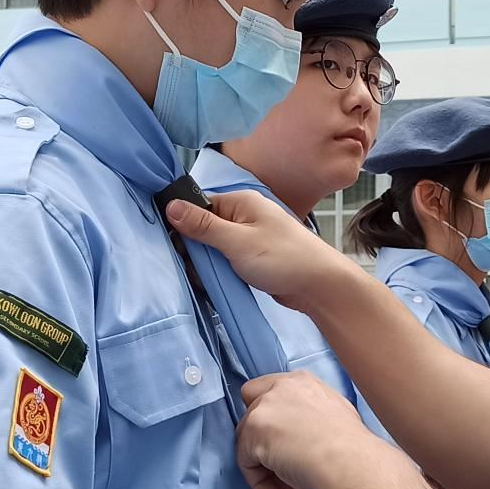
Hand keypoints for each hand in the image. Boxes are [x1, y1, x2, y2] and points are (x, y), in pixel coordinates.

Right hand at [165, 189, 364, 312]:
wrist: (319, 286)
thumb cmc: (282, 258)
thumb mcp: (237, 241)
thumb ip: (203, 225)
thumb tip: (170, 205)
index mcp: (240, 202)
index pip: (199, 206)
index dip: (182, 225)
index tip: (172, 247)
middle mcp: (244, 216)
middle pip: (204, 228)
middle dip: (194, 250)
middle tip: (190, 270)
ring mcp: (249, 238)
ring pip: (214, 249)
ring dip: (206, 265)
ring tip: (202, 281)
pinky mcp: (253, 259)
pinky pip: (226, 262)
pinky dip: (219, 273)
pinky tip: (214, 285)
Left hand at [235, 372, 374, 488]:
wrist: (347, 461)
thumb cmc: (349, 447)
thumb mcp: (333, 415)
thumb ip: (308, 414)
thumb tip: (300, 433)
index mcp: (300, 382)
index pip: (265, 391)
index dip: (269, 419)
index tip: (280, 442)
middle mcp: (279, 389)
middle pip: (252, 417)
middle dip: (266, 446)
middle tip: (286, 471)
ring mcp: (262, 409)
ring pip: (247, 441)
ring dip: (265, 467)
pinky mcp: (252, 433)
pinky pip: (245, 462)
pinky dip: (259, 482)